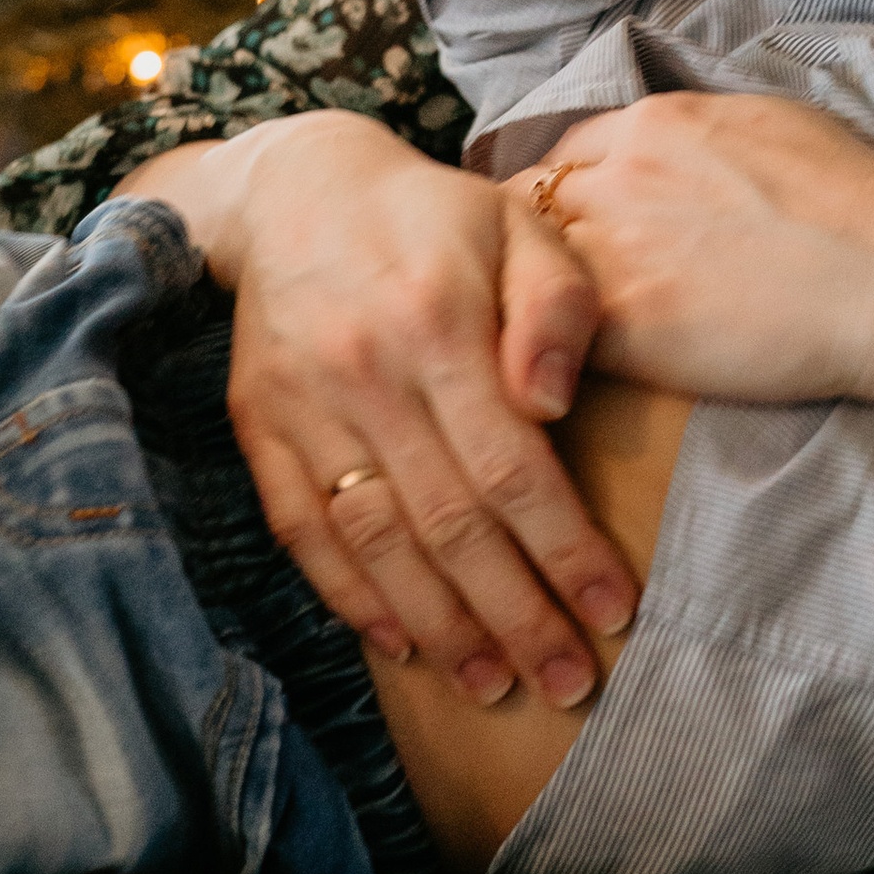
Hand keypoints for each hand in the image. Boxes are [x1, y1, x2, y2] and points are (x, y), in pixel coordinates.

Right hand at [124, 110, 638, 710]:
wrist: (296, 189)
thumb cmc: (436, 215)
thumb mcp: (519, 223)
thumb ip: (557, 305)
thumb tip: (557, 404)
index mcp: (439, 324)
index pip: (511, 467)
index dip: (564, 549)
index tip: (613, 610)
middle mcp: (366, 375)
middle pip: (449, 523)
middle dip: (514, 614)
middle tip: (568, 683)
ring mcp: (303, 408)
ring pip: (376, 540)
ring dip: (439, 624)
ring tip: (493, 684)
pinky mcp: (259, 429)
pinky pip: (302, 530)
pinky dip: (349, 595)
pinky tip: (402, 642)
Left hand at [497, 92, 873, 419]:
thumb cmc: (862, 205)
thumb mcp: (777, 126)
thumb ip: (709, 134)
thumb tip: (691, 147)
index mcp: (660, 121)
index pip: (567, 154)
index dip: (564, 199)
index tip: (570, 237)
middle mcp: (623, 172)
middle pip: (528, 207)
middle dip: (529, 249)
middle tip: (535, 294)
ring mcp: (617, 246)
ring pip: (528, 271)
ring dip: (531, 303)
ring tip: (539, 341)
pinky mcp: (625, 322)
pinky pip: (549, 334)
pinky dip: (548, 353)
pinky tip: (561, 376)